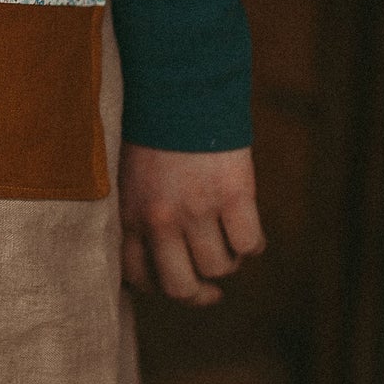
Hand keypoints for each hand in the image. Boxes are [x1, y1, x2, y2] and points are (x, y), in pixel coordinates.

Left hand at [120, 143, 264, 306]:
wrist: (180, 88)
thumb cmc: (154, 132)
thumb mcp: (130, 176)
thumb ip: (140, 213)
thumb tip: (156, 255)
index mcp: (130, 215)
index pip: (140, 278)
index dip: (161, 288)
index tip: (179, 284)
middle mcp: (161, 219)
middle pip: (181, 287)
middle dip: (198, 294)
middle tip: (211, 290)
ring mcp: (198, 210)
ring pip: (220, 268)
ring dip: (228, 261)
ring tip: (228, 241)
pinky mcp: (233, 196)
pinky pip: (249, 244)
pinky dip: (253, 243)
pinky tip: (247, 226)